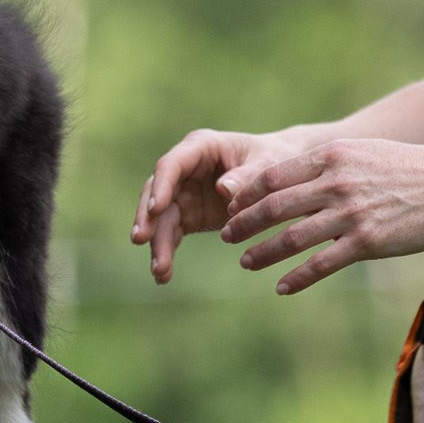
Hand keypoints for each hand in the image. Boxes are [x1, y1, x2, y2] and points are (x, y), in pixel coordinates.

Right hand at [131, 128, 312, 281]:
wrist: (283, 179)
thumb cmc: (276, 161)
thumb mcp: (269, 165)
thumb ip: (248, 176)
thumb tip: (222, 189)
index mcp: (201, 147)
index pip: (172, 165)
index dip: (161, 186)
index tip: (155, 210)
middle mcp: (185, 169)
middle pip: (156, 192)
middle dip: (148, 217)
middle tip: (140, 240)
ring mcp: (183, 193)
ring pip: (160, 218)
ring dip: (157, 243)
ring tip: (159, 271)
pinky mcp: (188, 215)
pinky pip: (171, 234)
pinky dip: (167, 253)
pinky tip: (163, 276)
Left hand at [220, 138, 423, 293]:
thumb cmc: (406, 168)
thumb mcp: (361, 154)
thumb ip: (325, 166)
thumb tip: (289, 184)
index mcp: (331, 156)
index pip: (273, 175)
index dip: (246, 194)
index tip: (231, 206)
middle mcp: (335, 184)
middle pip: (273, 207)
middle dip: (244, 224)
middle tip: (225, 236)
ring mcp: (350, 214)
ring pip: (291, 238)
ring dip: (263, 253)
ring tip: (245, 263)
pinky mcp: (366, 243)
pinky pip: (321, 264)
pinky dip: (296, 278)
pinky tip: (281, 287)